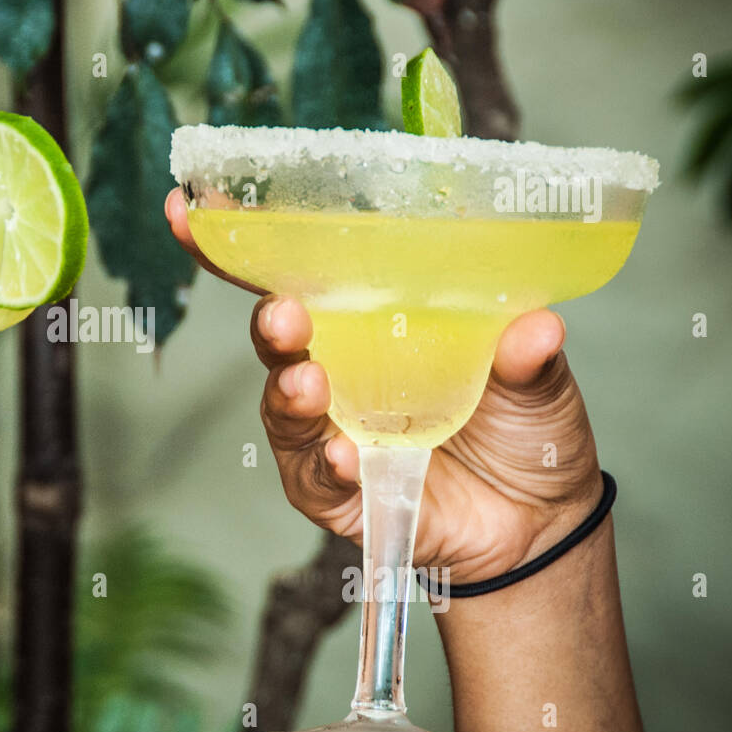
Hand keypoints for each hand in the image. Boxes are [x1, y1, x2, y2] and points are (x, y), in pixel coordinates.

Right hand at [167, 190, 603, 584]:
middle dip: (271, 322)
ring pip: (285, 407)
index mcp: (372, 323)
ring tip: (308, 382)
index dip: (241, 243)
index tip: (192, 206)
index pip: (299, 273)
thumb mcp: (539, 384)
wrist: (538, 524)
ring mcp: (332, 430)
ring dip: (288, 391)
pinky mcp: (336, 490)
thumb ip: (531, 359)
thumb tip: (538, 327)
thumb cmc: (524, 432)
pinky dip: (325, 464)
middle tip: (284, 313)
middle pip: (278, 336)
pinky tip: (345, 457)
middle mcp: (339, 370)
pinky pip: (314, 476)